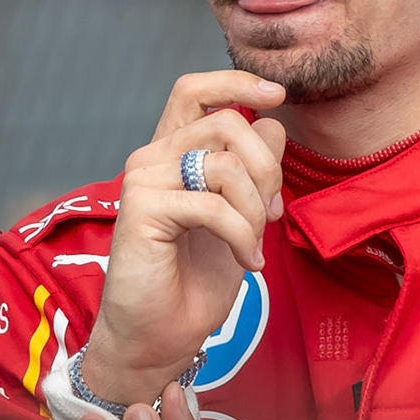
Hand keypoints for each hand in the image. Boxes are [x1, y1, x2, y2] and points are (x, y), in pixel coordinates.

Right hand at [79, 72, 285, 403]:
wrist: (158, 338)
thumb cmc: (194, 282)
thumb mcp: (238, 218)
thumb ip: (251, 170)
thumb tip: (273, 123)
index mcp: (171, 154)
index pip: (195, 89)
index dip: (237, 81)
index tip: (277, 95)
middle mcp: (152, 158)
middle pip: (225, 121)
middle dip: (267, 165)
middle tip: (273, 213)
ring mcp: (143, 181)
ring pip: (223, 162)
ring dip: (254, 208)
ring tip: (254, 244)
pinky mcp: (141, 210)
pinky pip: (212, 205)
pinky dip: (242, 235)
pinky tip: (247, 262)